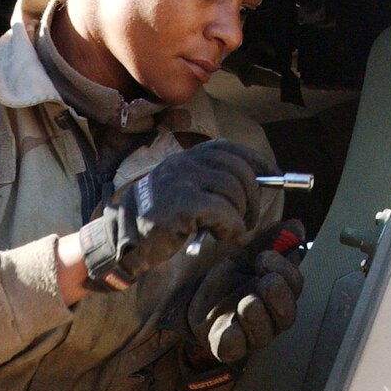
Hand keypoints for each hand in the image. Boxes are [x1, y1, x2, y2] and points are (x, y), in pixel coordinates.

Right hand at [78, 139, 270, 289]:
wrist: (118, 242)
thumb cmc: (153, 224)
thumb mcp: (180, 193)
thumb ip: (208, 184)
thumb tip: (253, 183)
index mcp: (184, 159)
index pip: (228, 149)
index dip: (255, 161)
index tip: (272, 175)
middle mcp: (183, 164)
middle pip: (237, 170)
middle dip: (252, 196)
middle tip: (250, 219)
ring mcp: (180, 183)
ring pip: (233, 190)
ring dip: (242, 215)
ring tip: (235, 231)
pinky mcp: (180, 206)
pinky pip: (224, 213)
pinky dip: (234, 228)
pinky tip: (230, 238)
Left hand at [185, 220, 304, 365]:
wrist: (198, 299)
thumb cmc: (231, 280)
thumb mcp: (247, 255)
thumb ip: (270, 241)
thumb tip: (296, 227)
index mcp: (280, 294)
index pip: (294, 285)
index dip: (285, 271)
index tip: (265, 257)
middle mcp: (271, 318)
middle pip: (286, 314)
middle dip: (277, 296)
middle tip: (265, 281)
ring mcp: (251, 335)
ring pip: (264, 334)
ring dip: (257, 316)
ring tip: (247, 302)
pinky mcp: (227, 347)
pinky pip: (234, 349)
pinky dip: (233, 340)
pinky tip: (230, 328)